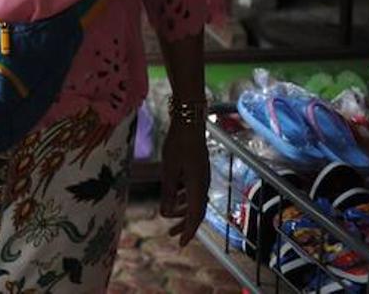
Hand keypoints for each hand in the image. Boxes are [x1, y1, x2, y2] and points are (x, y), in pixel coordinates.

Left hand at [158, 120, 208, 246]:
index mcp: (198, 186)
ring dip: (182, 211)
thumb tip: (165, 213)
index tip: (181, 244)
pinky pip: (192, 191)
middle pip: (196, 211)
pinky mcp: (197, 170)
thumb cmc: (178, 144)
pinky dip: (183, 198)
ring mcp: (201, 177)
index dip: (188, 231)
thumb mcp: (168, 169)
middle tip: (173, 236)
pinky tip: (174, 199)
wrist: (190, 123)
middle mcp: (203, 184)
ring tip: (170, 218)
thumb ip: (167, 192)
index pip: (195, 215)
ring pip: (194, 201)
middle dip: (185, 225)